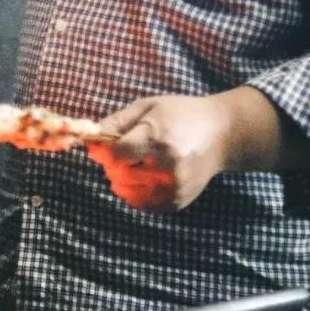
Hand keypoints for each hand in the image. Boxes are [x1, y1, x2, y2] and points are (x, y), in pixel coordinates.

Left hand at [86, 95, 232, 211]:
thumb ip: (114, 123)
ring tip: (140, 161)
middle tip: (128, 150)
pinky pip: (139, 203)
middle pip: (116, 174)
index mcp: (158, 140)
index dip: (102, 151)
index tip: (104, 144)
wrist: (221, 134)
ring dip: (123, 178)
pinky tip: (146, 175)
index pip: (113, 156)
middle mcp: (166, 168)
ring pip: (124, 191)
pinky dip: (134, 191)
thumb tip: (88, 139)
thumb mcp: (146, 107)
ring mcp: (172, 188)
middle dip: (114, 163)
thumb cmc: (179, 115)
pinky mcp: (176, 202)